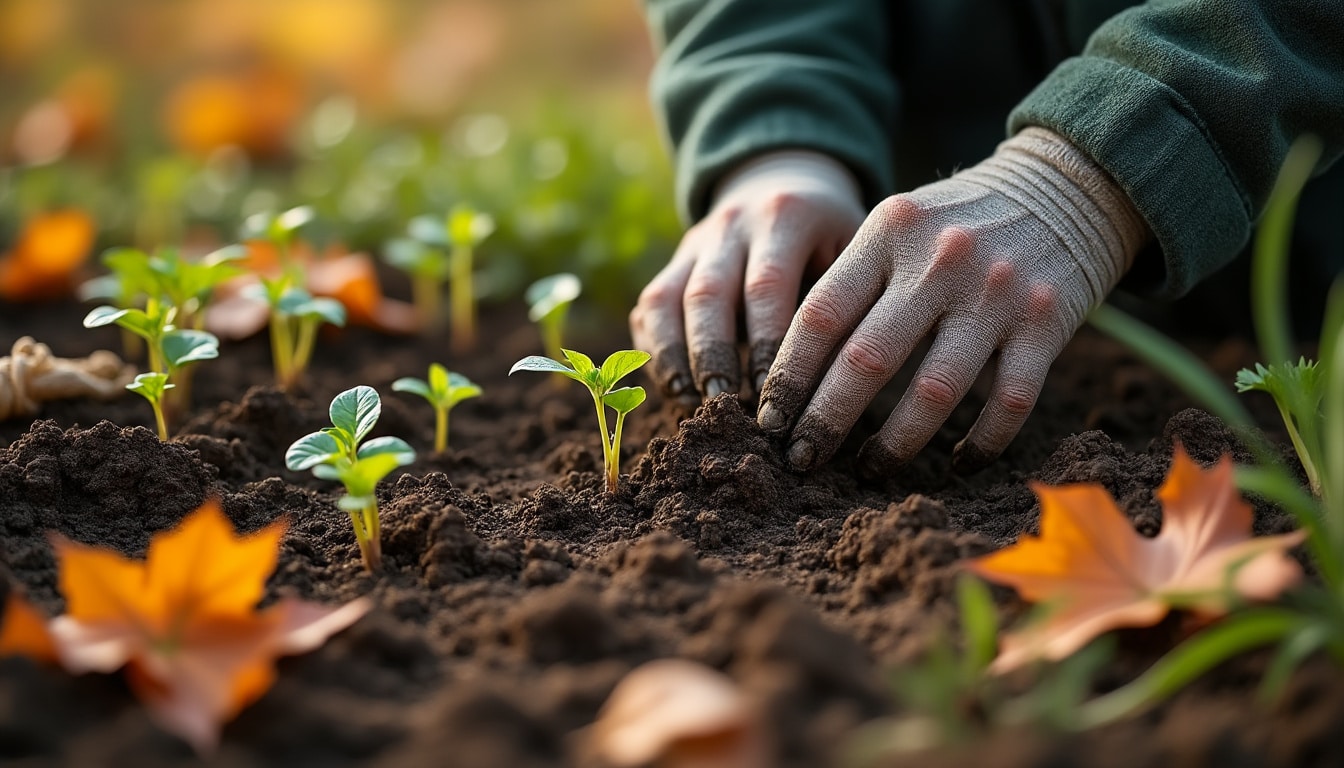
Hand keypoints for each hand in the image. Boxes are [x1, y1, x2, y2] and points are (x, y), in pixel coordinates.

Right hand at [630, 150, 866, 401]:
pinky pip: (650, 305)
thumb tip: (838, 377)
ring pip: (665, 298)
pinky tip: (672, 388)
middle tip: (721, 401)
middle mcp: (731, 223)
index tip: (774, 393)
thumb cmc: (833, 233)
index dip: (767, 342)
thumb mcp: (854, 245)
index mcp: (784, 215)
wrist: (788, 180)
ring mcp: (695, 242)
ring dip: (672, 354)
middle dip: (712, 352)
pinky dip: (654, 348)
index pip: (767, 284)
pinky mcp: (674, 263)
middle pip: (708, 292)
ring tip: (688, 401)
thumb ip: (845, 295)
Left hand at [756, 127, 1150, 473]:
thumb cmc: (956, 220)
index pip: (821, 315)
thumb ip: (851, 281)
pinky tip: (957, 464)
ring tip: (870, 469)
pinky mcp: (1047, 324)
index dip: (788, 376)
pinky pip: (1008, 404)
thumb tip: (790, 373)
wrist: (1065, 183)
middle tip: (801, 460)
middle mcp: (940, 261)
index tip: (768, 421)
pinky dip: (980, 443)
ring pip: (933, 392)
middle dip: (825, 421)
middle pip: (865, 359)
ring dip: (896, 444)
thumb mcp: (897, 224)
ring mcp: (996, 294)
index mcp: (889, 233)